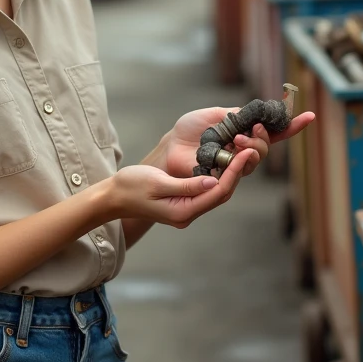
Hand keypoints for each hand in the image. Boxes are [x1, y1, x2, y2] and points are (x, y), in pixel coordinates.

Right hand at [105, 149, 256, 228]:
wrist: (113, 197)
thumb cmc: (130, 187)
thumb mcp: (157, 183)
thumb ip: (186, 184)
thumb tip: (213, 181)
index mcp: (183, 211)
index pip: (218, 192)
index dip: (234, 172)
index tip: (244, 152)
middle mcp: (188, 213)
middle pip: (222, 193)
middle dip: (237, 171)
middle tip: (250, 148)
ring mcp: (187, 209)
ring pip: (217, 191)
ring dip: (230, 172)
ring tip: (241, 150)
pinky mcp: (184, 201)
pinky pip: (208, 189)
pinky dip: (218, 174)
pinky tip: (224, 159)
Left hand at [158, 106, 315, 178]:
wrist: (171, 146)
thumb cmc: (189, 131)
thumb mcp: (217, 114)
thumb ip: (239, 114)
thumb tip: (260, 112)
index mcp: (244, 133)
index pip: (273, 132)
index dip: (291, 126)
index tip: (310, 116)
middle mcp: (243, 151)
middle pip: (267, 147)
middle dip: (265, 137)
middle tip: (254, 129)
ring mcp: (235, 166)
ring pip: (257, 159)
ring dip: (254, 147)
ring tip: (238, 139)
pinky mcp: (225, 178)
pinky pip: (241, 170)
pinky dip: (242, 158)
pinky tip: (234, 149)